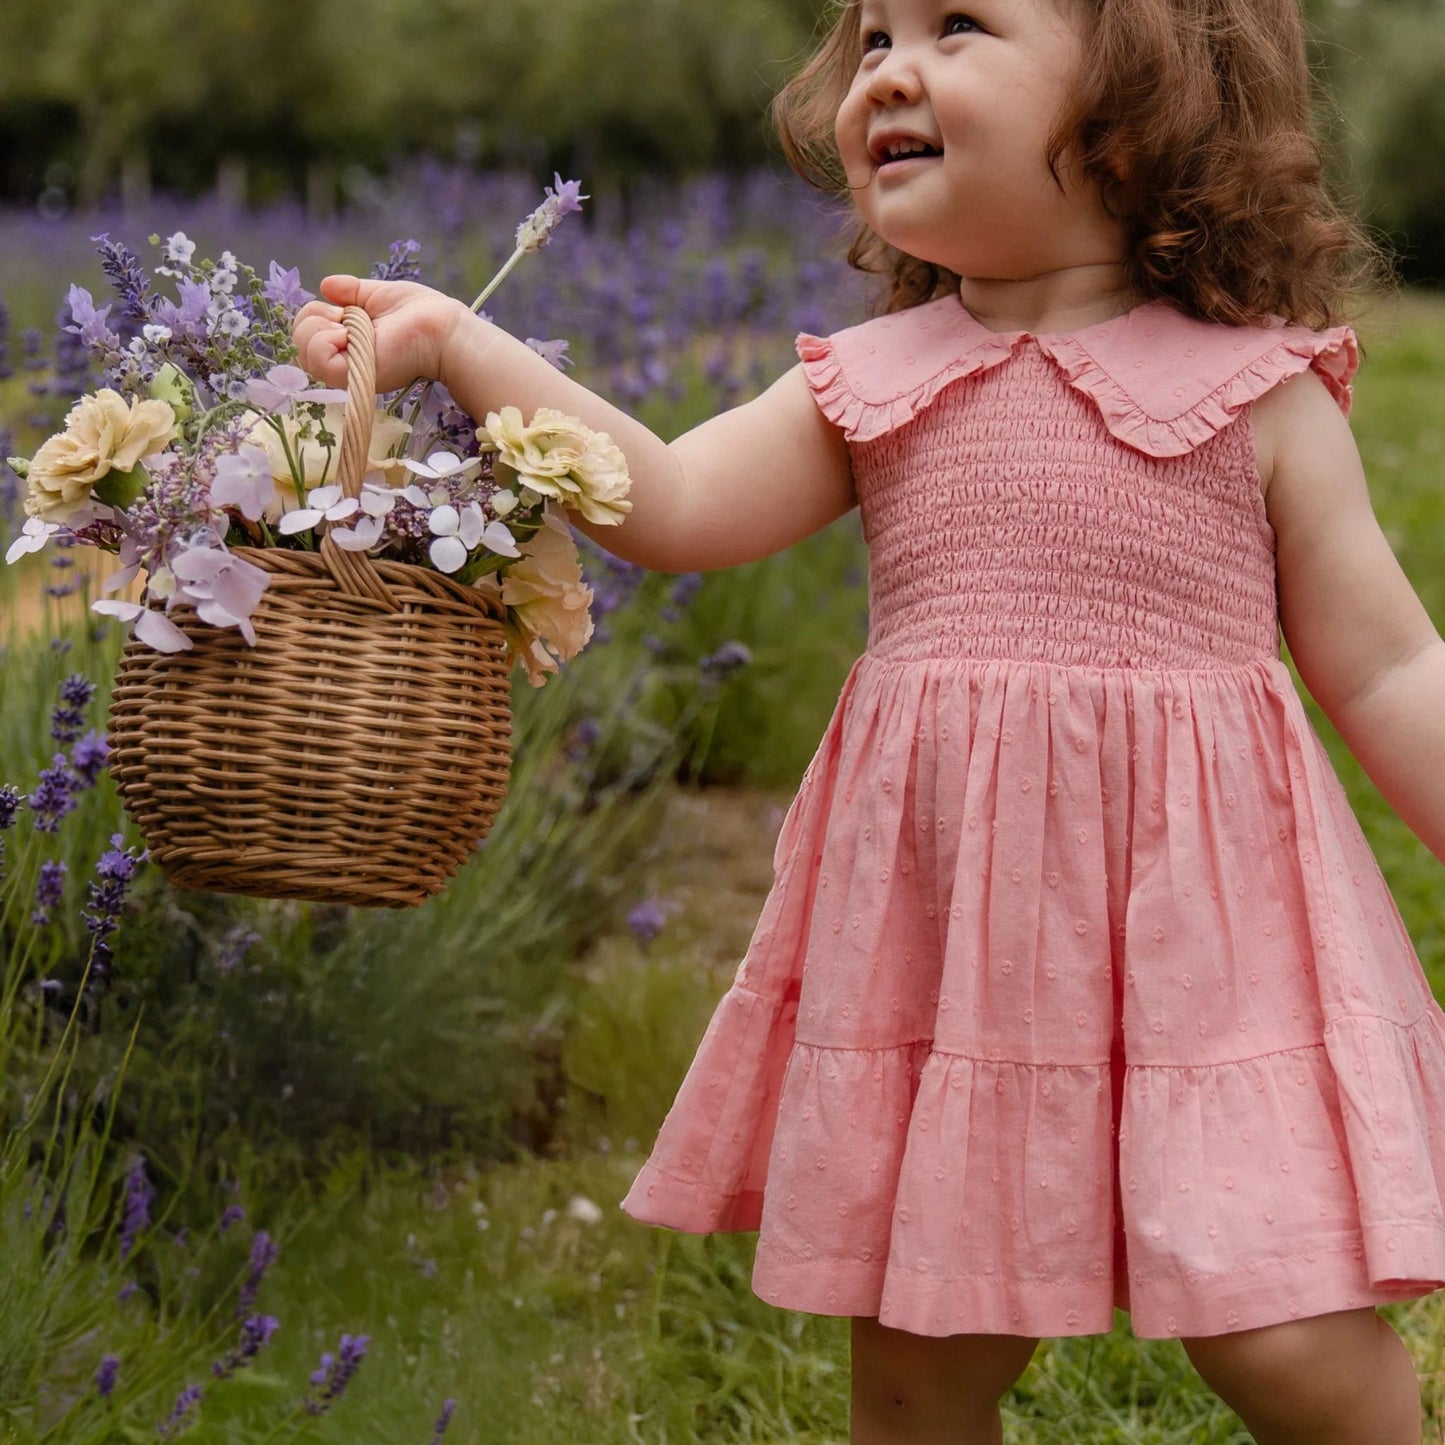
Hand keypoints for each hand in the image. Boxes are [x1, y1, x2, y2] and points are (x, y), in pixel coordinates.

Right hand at [292, 276, 469, 394]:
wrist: (439, 326)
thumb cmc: (418, 311)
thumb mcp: (376, 295)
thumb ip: (351, 291)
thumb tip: (326, 285)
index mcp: (348, 342)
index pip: (307, 331)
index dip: (316, 313)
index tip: (343, 308)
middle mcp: (345, 359)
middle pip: (299, 342)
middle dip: (314, 318)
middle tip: (345, 317)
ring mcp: (348, 371)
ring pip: (302, 353)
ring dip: (319, 329)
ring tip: (349, 328)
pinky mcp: (353, 376)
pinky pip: (317, 361)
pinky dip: (325, 341)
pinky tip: (349, 336)